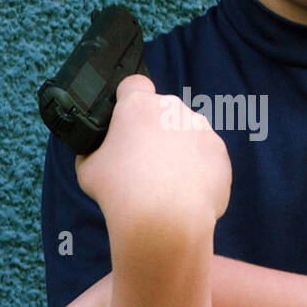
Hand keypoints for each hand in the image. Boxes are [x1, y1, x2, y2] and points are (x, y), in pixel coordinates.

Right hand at [75, 75, 231, 231]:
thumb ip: (93, 152)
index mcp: (138, 107)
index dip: (126, 99)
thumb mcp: (87, 170)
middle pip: (162, 112)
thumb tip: (97, 153)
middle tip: (139, 162)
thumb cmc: (120, 192)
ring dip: (176, 150)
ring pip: (186, 133)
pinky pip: (205, 158)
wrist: (164, 221)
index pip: (133, 84)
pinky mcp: (220, 155)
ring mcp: (202, 131)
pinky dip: (195, 171)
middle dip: (153, 130)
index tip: (123, 119)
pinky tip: (181, 194)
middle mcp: (173, 110)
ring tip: (163, 183)